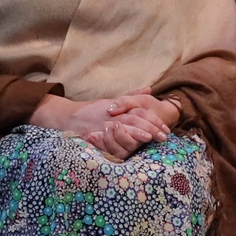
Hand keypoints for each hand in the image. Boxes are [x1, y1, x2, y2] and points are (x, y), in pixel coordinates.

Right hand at [31, 92, 172, 157]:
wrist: (70, 117)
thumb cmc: (93, 110)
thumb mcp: (113, 101)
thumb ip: (131, 96)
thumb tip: (149, 88)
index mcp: (120, 107)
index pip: (141, 112)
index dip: (154, 120)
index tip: (165, 128)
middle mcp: (114, 115)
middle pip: (135, 120)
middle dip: (151, 127)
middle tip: (164, 136)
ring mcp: (105, 125)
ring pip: (124, 128)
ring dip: (137, 133)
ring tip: (150, 138)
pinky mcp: (97, 135)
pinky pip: (111, 140)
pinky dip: (121, 142)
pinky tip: (131, 147)